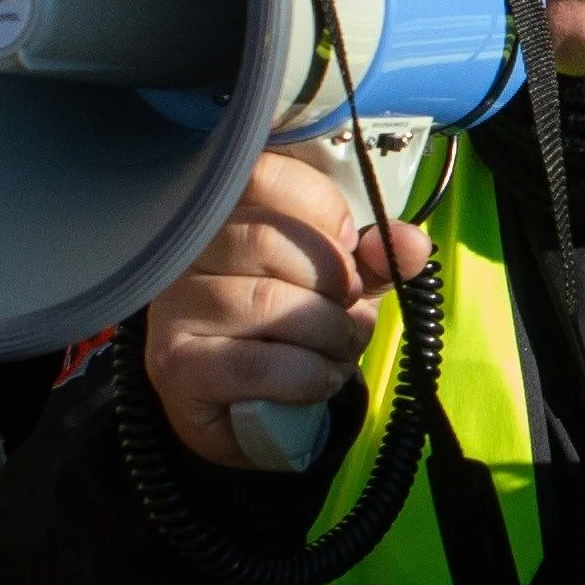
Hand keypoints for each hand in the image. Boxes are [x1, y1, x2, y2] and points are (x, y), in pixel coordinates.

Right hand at [142, 149, 430, 469]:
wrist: (247, 408)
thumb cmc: (287, 330)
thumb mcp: (335, 283)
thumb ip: (371, 258)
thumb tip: (411, 243)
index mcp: (220, 214)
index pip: (262, 175)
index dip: (321, 207)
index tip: (347, 244)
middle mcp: (183, 253)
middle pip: (266, 238)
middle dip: (333, 279)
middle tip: (347, 304)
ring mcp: (173, 310)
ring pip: (269, 303)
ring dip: (329, 332)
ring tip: (340, 346)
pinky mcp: (178, 367)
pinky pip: (260, 365)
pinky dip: (310, 375)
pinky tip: (319, 377)